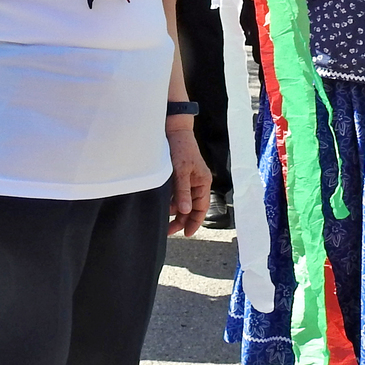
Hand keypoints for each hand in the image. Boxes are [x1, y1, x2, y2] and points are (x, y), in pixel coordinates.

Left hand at [166, 122, 211, 236]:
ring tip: (162, 218)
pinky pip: (175, 193)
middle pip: (191, 207)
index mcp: (203, 182)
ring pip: (182, 201)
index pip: (201, 208)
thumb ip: (183, 192)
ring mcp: (188, 179)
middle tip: (169, 231)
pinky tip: (161, 205)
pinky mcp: (178, 176)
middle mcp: (197, 182)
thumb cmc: (180, 149)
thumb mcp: (181, 171)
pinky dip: (169, 200)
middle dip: (181, 219)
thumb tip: (186, 211)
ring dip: (173, 210)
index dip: (195, 222)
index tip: (186, 233)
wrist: (173, 130)